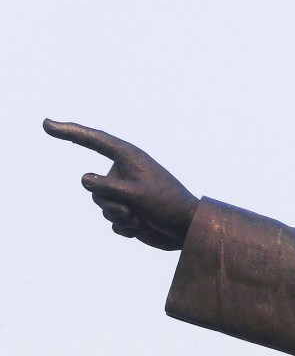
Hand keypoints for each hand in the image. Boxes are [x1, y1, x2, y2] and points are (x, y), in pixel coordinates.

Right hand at [44, 119, 198, 250]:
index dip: (70, 131)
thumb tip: (84, 179)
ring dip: (120, 216)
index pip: (94, 140)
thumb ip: (107, 187)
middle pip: (94, 186)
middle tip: (136, 210)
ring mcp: (125, 192)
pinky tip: (143, 227)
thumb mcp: (135, 195)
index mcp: (130, 158)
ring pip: (101, 205)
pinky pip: (112, 220)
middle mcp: (124, 172)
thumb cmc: (167, 207)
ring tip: (142, 218)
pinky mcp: (127, 210)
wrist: (186, 231)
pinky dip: (125, 226)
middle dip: (111, 203)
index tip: (47, 124)